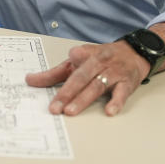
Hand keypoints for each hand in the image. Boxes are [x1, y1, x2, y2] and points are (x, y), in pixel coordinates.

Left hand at [25, 40, 148, 116]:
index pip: (66, 68)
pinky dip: (116, 101)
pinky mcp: (127, 83)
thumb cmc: (101, 58)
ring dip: (83, 99)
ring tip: (71, 111)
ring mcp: (113, 72)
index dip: (52, 78)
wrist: (134, 52)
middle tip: (54, 108)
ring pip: (97, 85)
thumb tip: (30, 80)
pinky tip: (109, 111)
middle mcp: (98, 62)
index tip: (36, 85)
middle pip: (80, 78)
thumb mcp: (77, 61)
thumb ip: (54, 73)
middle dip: (66, 93)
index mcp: (84, 55)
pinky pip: (122, 93)